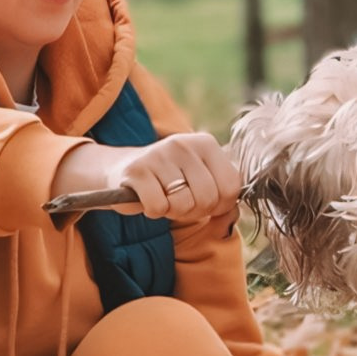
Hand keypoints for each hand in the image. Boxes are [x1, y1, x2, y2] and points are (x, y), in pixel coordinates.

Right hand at [57, 128, 242, 226]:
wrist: (123, 170)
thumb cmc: (169, 180)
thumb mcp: (200, 177)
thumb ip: (221, 191)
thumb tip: (233, 212)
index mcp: (206, 143)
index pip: (231, 186)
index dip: (219, 205)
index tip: (203, 201)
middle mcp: (184, 144)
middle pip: (208, 198)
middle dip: (194, 211)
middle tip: (179, 201)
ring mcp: (159, 154)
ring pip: (183, 204)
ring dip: (172, 211)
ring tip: (163, 197)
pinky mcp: (136, 170)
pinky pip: (158, 207)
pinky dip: (153, 211)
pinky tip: (147, 197)